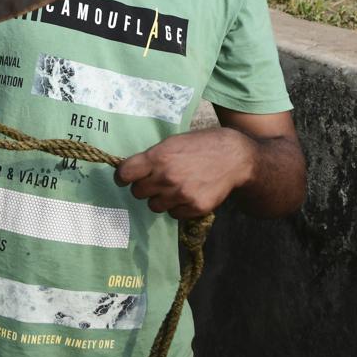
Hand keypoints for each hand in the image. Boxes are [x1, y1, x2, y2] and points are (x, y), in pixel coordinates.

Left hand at [114, 128, 251, 218]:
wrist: (234, 158)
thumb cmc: (202, 145)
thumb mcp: (173, 142)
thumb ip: (152, 157)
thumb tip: (130, 170)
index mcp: (158, 157)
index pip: (125, 173)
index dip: (122, 177)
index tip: (124, 179)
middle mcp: (167, 177)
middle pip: (137, 192)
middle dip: (144, 187)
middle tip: (156, 181)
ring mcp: (181, 194)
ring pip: (154, 206)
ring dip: (160, 198)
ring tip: (175, 187)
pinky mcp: (194, 207)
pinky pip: (173, 214)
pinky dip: (177, 207)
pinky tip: (188, 194)